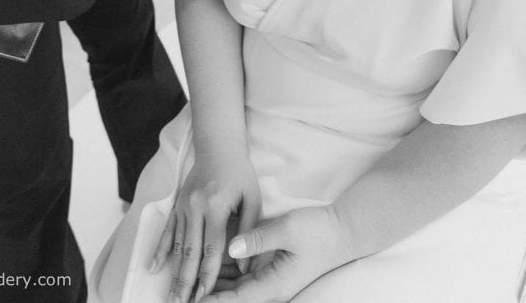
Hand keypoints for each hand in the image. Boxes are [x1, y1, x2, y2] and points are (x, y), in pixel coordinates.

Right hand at [151, 148, 261, 302]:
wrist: (218, 147)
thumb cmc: (239, 174)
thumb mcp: (252, 198)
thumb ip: (250, 230)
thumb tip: (244, 266)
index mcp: (216, 205)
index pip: (212, 248)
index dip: (208, 275)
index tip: (204, 296)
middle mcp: (196, 207)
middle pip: (191, 251)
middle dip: (186, 282)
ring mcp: (183, 206)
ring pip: (178, 245)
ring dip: (174, 273)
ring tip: (172, 296)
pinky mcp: (177, 205)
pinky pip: (168, 231)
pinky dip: (160, 250)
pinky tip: (153, 268)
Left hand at [203, 205, 354, 302]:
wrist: (342, 232)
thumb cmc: (317, 231)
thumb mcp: (287, 229)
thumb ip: (258, 239)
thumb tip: (231, 247)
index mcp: (274, 285)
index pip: (237, 300)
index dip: (213, 301)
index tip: (192, 299)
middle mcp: (271, 290)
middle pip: (234, 300)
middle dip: (209, 298)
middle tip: (184, 294)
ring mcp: (272, 283)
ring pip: (237, 291)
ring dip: (216, 287)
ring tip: (190, 283)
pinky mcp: (273, 274)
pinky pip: (245, 281)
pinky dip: (227, 277)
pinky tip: (211, 268)